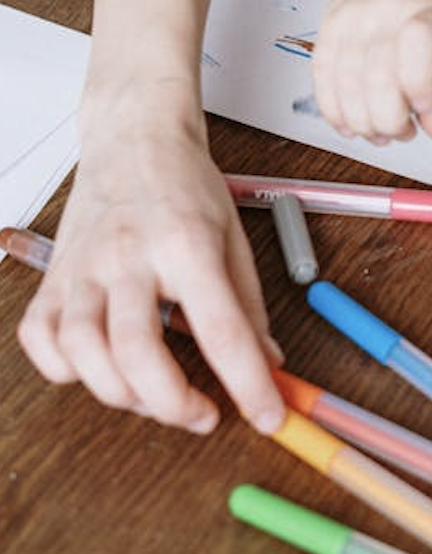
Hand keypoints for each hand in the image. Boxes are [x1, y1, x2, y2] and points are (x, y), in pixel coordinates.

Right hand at [17, 113, 284, 432]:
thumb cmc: (184, 182)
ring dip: (122, 393)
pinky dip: (66, 369)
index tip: (267, 417)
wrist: (133, 136)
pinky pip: (42, 340)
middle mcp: (128, 255)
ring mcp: (84, 266)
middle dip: (172, 403)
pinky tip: (100, 368)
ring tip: (157, 395)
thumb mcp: (234, 237)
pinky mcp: (54, 276)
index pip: (220, 328)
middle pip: (136, 351)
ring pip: (82, 352)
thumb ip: (248, 305)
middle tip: (204, 415)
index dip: (247, 384)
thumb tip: (267, 365)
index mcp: (186, 242)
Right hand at [310, 0, 431, 144]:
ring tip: (382, 130)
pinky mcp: (327, 28)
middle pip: (379, 79)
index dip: (423, 88)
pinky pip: (322, 80)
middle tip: (404, 131)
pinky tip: (351, 123)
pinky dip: (335, 111)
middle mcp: (385, 12)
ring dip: (364, 123)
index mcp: (428, 11)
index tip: (428, 107)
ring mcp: (351, 20)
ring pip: (346, 87)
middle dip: (392, 122)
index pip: (421, 46)